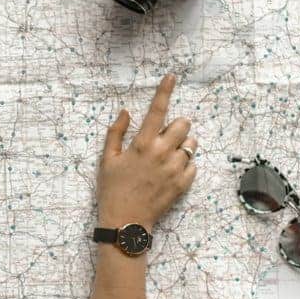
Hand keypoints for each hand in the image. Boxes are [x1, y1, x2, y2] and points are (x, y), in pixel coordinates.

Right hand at [97, 74, 197, 232]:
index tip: (172, 76)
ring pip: (191, 144)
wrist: (125, 222)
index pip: (157, 110)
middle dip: (176, 126)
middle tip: (164, 137)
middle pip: (183, 124)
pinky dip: (184, 165)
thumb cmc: (112, 189)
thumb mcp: (107, 160)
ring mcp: (174, 169)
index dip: (165, 90)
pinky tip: (170, 173)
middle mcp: (161, 153)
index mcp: (142, 144)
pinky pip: (193, 165)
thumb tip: (126, 112)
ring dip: (182, 145)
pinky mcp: (183, 184)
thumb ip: (116, 133)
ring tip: (167, 156)